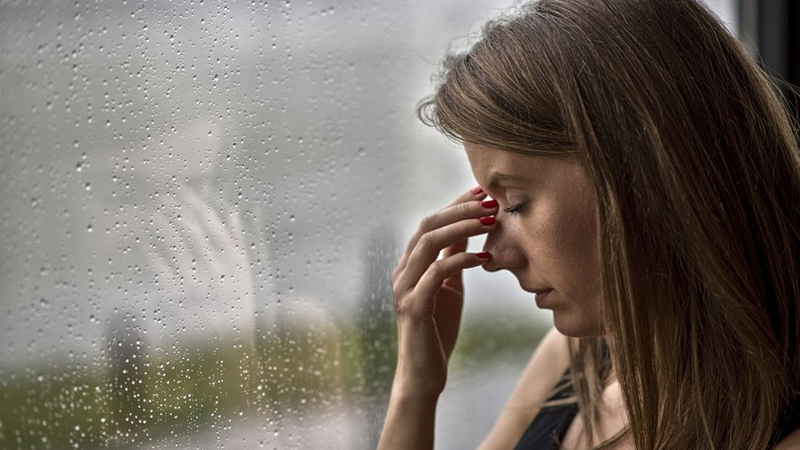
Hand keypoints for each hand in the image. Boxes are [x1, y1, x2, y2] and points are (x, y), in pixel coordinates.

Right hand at [391, 186, 497, 396]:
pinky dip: (461, 260)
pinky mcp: (412, 307)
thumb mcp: (449, 287)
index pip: (431, 223)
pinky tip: (485, 258)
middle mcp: (401, 271)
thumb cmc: (438, 330)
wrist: (423, 373)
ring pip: (428, 243)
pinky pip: (436, 274)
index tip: (482, 191)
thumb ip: (452, 259)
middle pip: (427, 226)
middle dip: (460, 210)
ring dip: (462, 228)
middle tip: (490, 203)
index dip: (455, 204)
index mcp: (409, 264)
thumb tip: (467, 229)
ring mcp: (403, 288)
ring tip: (490, 222)